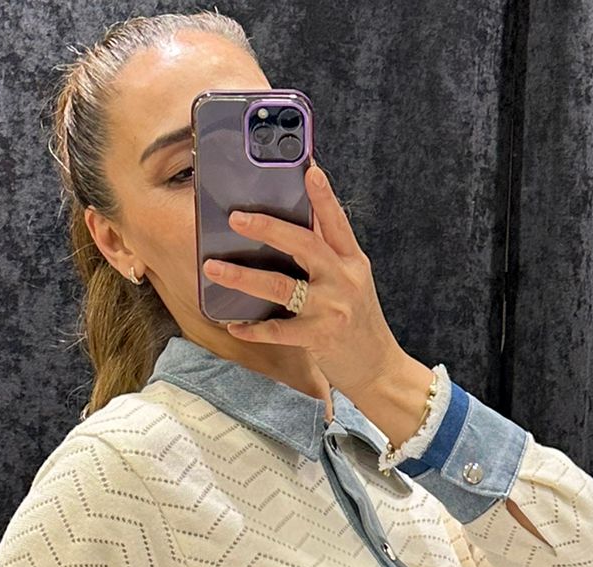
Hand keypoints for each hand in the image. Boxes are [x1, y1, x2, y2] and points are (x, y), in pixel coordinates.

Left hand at [203, 161, 403, 402]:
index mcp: (352, 262)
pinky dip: (254, 329)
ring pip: (280, 286)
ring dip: (243, 276)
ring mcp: (331, 309)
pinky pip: (278, 330)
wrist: (379, 369)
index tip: (309, 170)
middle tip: (236, 218)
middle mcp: (343, 280)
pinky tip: (234, 325)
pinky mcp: (318, 337)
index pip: (337, 222)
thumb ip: (330, 253)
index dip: (323, 196)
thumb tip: (302, 221)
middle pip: (303, 245)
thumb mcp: (354, 282)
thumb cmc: (360, 323)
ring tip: (213, 268)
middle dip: (267, 228)